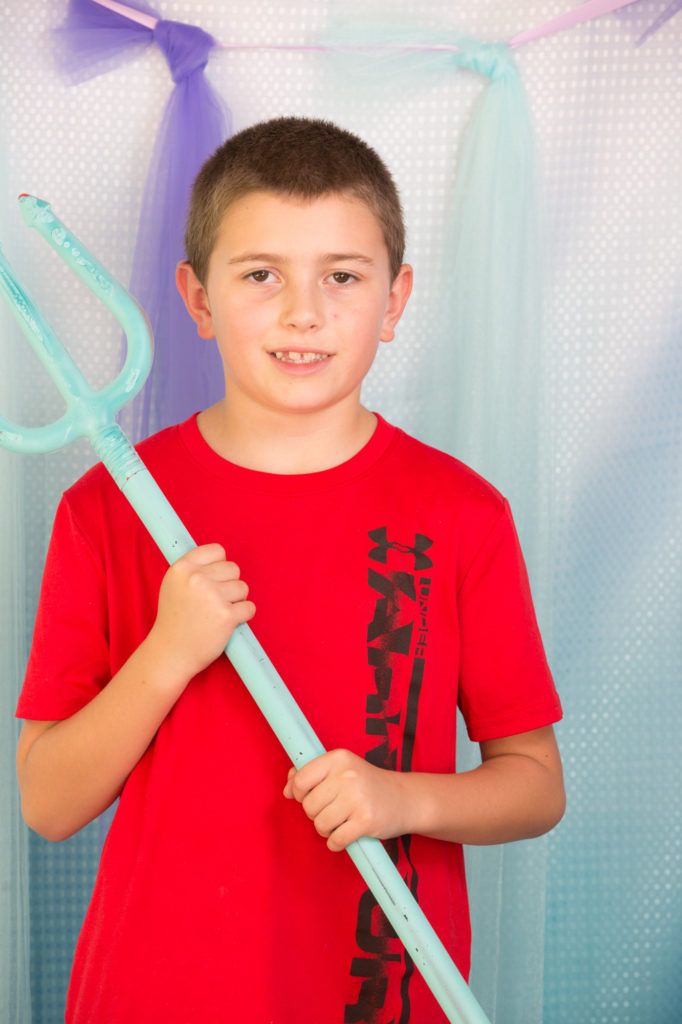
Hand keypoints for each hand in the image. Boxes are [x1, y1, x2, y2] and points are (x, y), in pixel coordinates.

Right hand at [150, 544, 255, 682]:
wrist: (170, 653)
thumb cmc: (174, 620)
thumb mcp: (173, 584)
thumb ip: (193, 569)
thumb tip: (220, 558)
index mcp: (182, 568)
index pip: (217, 551)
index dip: (219, 566)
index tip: (213, 580)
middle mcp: (196, 578)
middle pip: (233, 568)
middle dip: (229, 584)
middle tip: (214, 602)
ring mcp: (212, 596)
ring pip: (243, 587)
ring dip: (236, 600)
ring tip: (218, 613)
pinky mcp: (226, 616)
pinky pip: (249, 607)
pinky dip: (243, 616)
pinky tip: (226, 623)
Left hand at [283, 749, 407, 851]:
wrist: (405, 798)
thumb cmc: (366, 784)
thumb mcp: (340, 770)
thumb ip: (310, 774)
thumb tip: (286, 789)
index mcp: (338, 758)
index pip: (301, 779)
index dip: (299, 793)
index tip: (310, 796)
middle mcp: (347, 775)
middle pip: (309, 806)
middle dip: (316, 814)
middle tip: (333, 810)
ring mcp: (357, 798)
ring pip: (320, 824)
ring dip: (327, 829)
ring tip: (341, 821)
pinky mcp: (366, 821)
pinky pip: (335, 840)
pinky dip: (336, 843)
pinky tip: (346, 835)